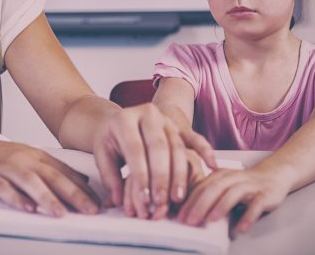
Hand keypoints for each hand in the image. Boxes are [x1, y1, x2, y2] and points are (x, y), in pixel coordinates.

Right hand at [0, 138, 100, 216]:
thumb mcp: (30, 156)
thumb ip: (55, 168)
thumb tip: (82, 180)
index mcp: (37, 156)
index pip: (65, 172)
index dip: (84, 188)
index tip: (100, 202)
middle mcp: (25, 160)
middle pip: (54, 177)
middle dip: (75, 195)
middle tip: (91, 210)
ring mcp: (7, 168)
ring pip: (31, 183)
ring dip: (48, 199)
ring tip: (62, 213)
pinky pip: (5, 189)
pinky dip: (17, 199)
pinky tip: (27, 209)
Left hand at [92, 103, 216, 218]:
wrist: (122, 118)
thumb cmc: (112, 139)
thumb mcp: (103, 153)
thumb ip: (109, 176)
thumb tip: (118, 199)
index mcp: (124, 119)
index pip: (135, 149)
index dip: (140, 174)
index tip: (143, 197)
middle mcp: (146, 114)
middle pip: (158, 147)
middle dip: (161, 177)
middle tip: (161, 200)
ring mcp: (164, 118)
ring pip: (176, 146)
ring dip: (178, 174)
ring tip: (177, 197)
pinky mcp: (178, 125)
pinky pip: (194, 137)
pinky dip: (205, 150)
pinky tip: (212, 164)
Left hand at [177, 168, 290, 232]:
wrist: (273, 175)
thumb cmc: (243, 184)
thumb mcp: (224, 185)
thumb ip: (209, 194)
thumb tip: (188, 213)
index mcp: (220, 175)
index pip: (201, 187)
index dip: (189, 202)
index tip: (180, 217)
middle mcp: (233, 177)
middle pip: (214, 188)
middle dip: (200, 205)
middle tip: (190, 221)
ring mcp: (250, 185)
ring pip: (233, 193)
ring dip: (220, 207)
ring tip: (210, 220)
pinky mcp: (265, 194)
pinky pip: (256, 205)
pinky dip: (248, 216)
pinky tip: (240, 228)